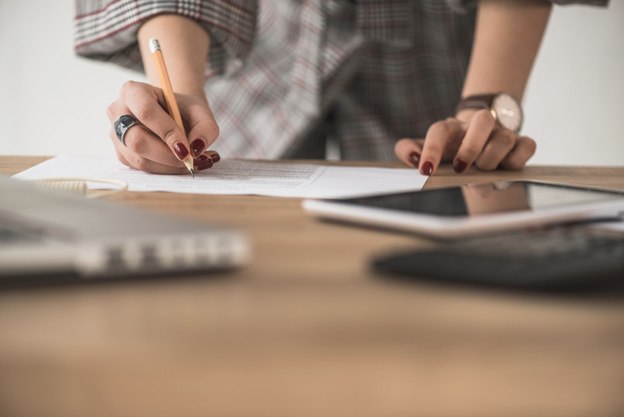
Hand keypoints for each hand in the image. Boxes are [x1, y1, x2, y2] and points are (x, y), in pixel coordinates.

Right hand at [107, 81, 219, 173]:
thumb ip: (206, 128)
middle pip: (138, 140)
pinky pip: (143, 169)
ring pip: (140, 159)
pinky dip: (167, 170)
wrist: (174, 115)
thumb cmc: (184, 110)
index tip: (187, 148)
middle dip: (168, 156)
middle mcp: (118, 112)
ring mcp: (116, 135)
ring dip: (171, 167)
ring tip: (197, 162)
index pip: (146, 112)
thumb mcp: (201, 111)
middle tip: (193, 160)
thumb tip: (197, 148)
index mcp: (133, 91)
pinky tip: (184, 164)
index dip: (167, 132)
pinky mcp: (123, 154)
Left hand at [394, 109, 535, 174]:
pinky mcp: (521, 143)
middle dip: (472, 147)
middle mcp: (477, 128)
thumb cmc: (448, 153)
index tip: (425, 171)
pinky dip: (517, 160)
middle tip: (461, 169)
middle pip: (482, 120)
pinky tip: (506, 170)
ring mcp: (501, 134)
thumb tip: (413, 157)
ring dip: (493, 159)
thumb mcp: (425, 153)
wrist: (477, 150)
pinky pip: (527, 145)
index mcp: (451, 130)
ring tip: (483, 172)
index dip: (431, 150)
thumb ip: (408, 150)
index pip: (439, 131)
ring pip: (505, 137)